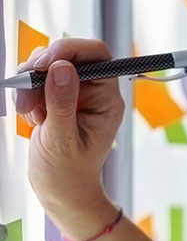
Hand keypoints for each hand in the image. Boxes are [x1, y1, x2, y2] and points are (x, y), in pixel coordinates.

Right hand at [16, 40, 125, 235]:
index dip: (70, 50)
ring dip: (30, 85)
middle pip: (67, 55)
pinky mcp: (55, 97)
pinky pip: (36, 79)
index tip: (43, 64)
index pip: (98, 55)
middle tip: (25, 97)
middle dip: (40, 70)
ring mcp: (74, 93)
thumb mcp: (61, 139)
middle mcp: (94, 92)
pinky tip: (32, 117)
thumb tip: (63, 67)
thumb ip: (61, 102)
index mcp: (107, 100)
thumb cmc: (67, 172)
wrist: (60, 190)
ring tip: (31, 115)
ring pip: (47, 65)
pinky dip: (26, 93)